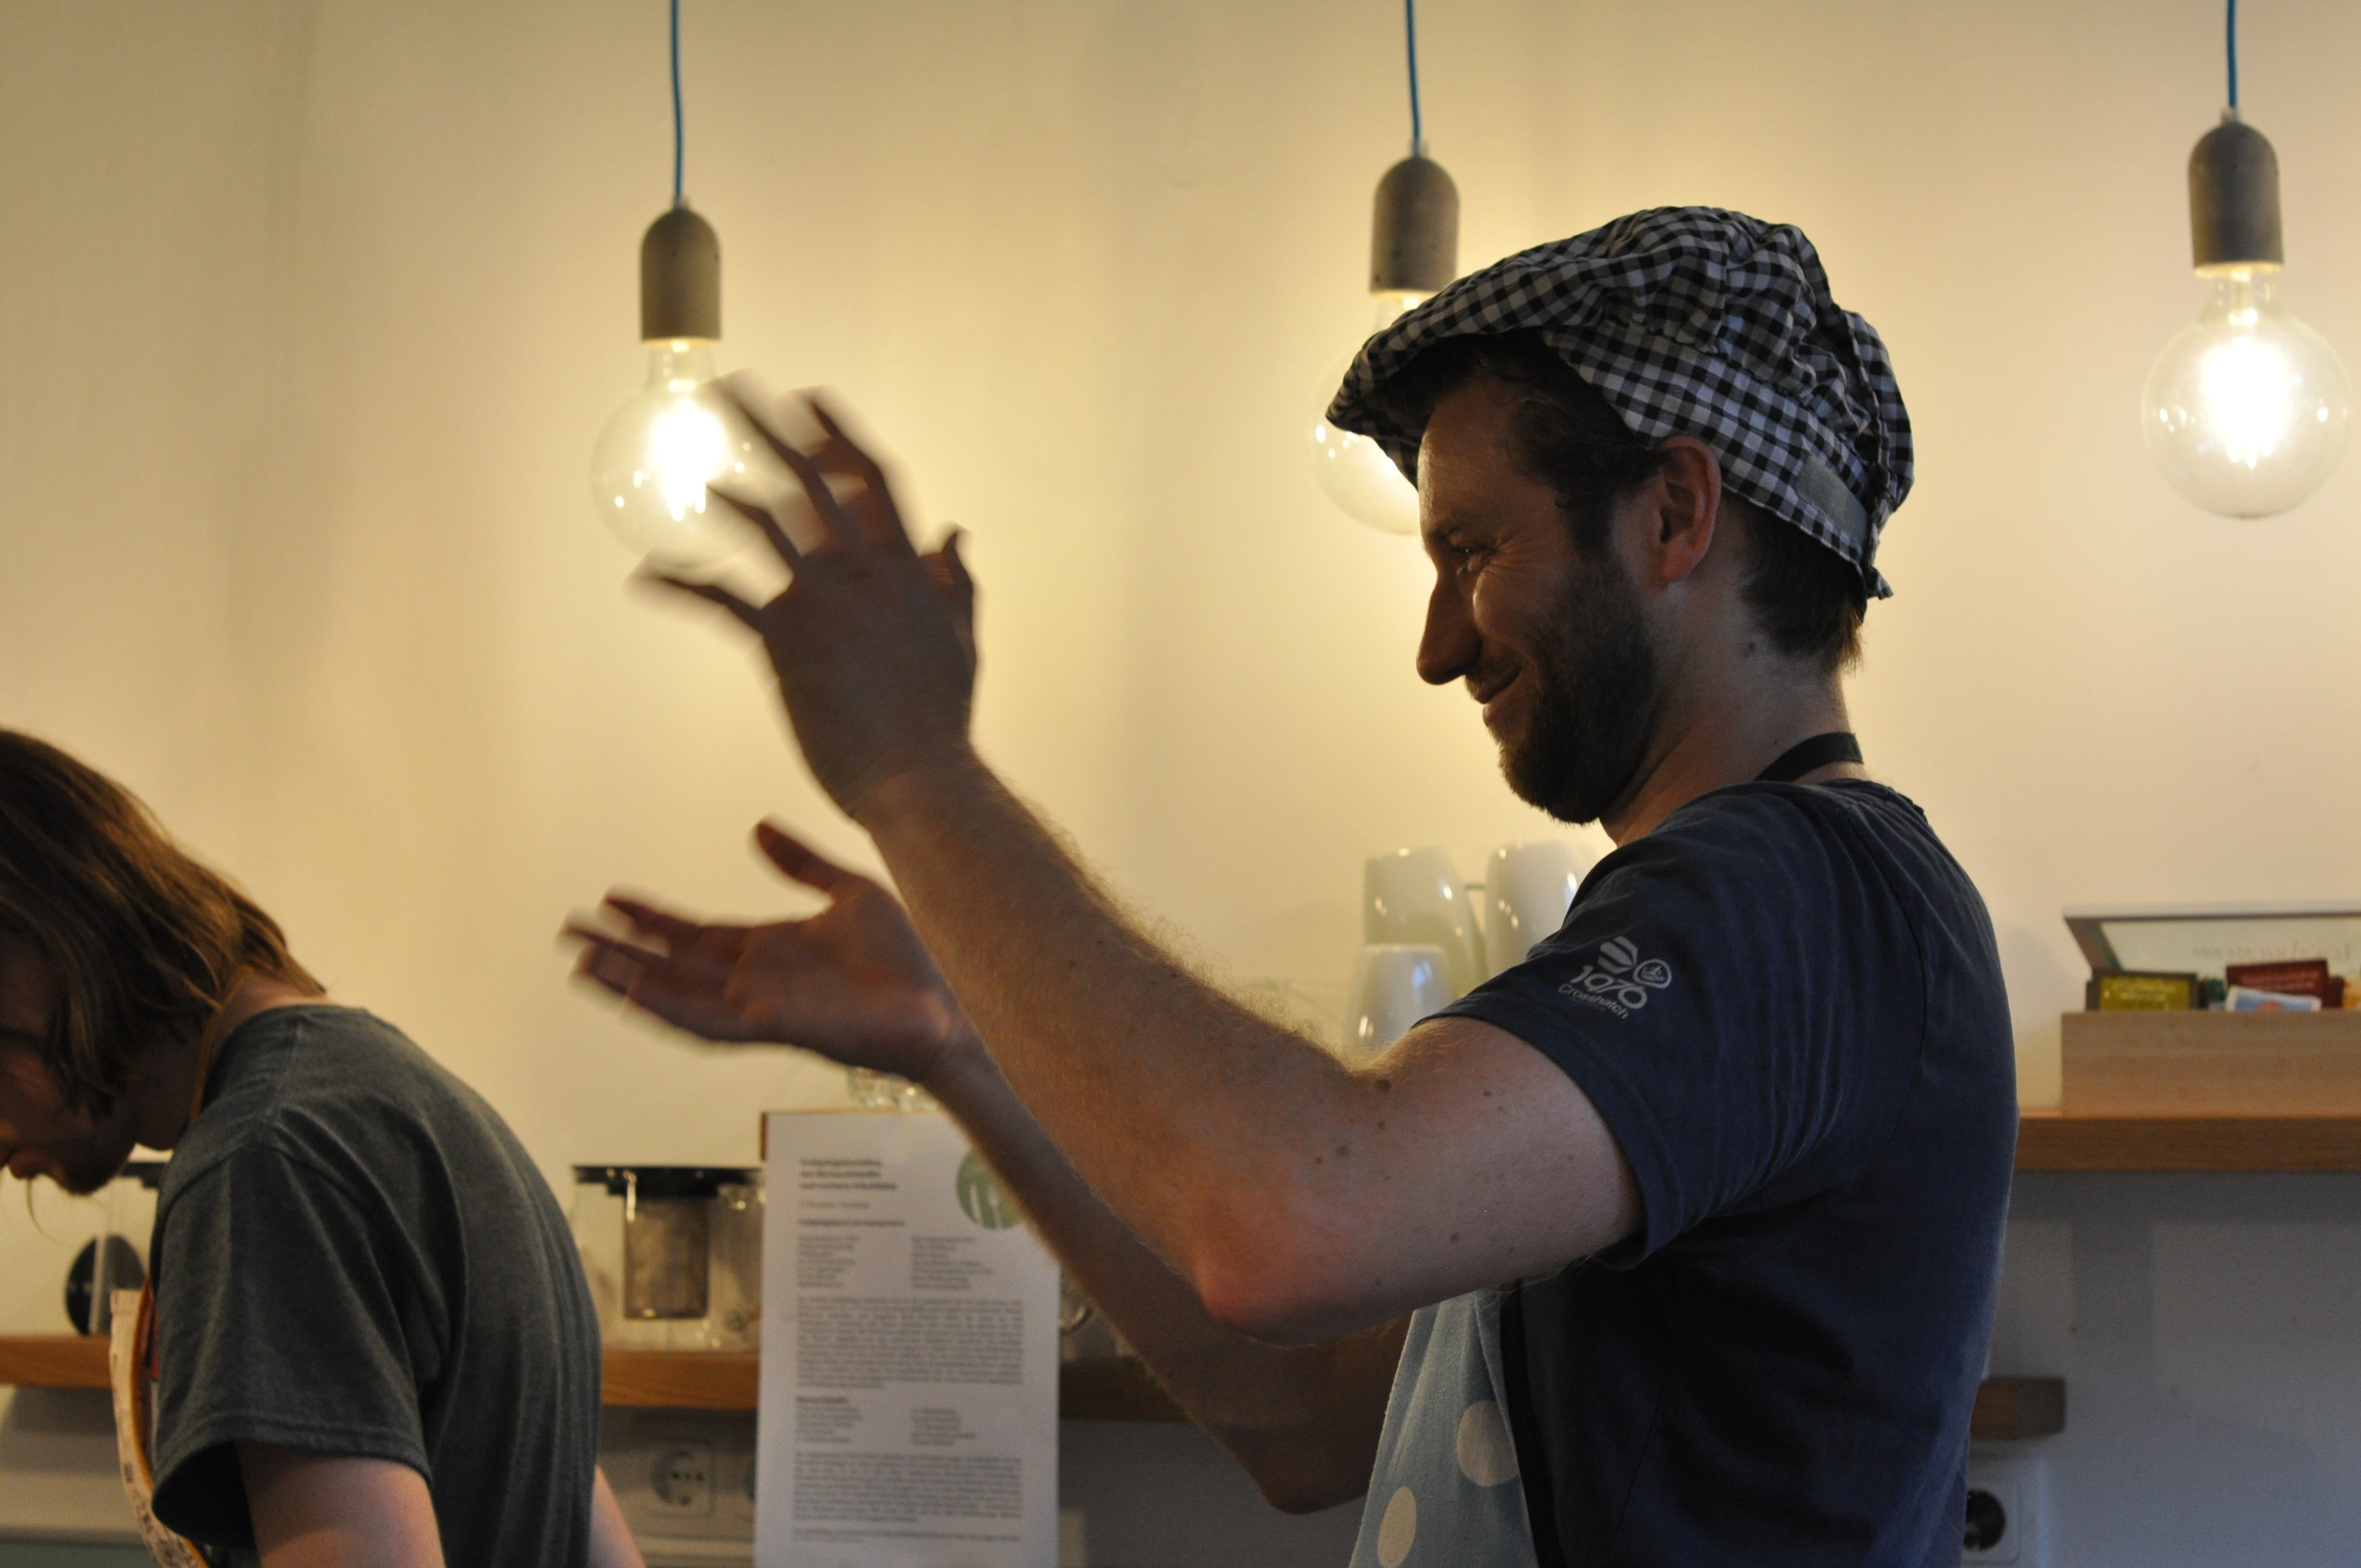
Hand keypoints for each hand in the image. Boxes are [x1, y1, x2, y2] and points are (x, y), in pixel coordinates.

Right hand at [564, 822, 973, 1086]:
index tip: (611, 898)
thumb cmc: (906, 960)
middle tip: (570, 929)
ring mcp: (758, 1006)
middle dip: (621, 948)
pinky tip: (630, 991)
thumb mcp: (849, 892)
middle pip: (672, 964)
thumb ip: (801, 864)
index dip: (652, 918)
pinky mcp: (770, 1027)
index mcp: (770, 950)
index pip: (695, 934)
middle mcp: (755, 981)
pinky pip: (705, 1022)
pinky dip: (665, 1008)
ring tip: (580, 962)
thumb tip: (758, 828)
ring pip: (675, 995)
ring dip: (627, 979)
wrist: (941, 1006)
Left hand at [651, 385, 977, 820]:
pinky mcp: (786, 643)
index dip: (837, 436)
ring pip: (766, 526)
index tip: (811, 400)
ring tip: (693, 463)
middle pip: (810, 481)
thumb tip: (956, 532)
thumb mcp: (962, 640)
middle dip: (767, 429)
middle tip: (729, 391)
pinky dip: (681, 586)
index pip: (871, 482)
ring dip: (724, 490)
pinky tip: (647, 575)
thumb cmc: (941, 723)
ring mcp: (824, 604)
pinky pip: (723, 601)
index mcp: (906, 570)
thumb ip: (955, 583)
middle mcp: (864, 573)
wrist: (922, 779)